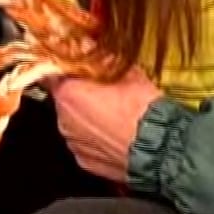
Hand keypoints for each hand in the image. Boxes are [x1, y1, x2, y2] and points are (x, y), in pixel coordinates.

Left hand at [47, 67, 165, 183]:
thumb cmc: (144, 112)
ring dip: (89, 118)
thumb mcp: (128, 72)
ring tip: (114, 115)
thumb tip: (96, 50)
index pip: (52, 75)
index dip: (67, 70)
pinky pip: (87, 144)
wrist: (160, 148)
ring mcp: (74, 143)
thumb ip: (104, 60)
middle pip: (65, 100)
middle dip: (80, 95)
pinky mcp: (86, 162)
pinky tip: (116, 134)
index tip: (78, 68)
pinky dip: (97, 139)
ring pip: (75, 124)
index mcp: (69, 94)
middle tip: (103, 90)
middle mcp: (64, 120)